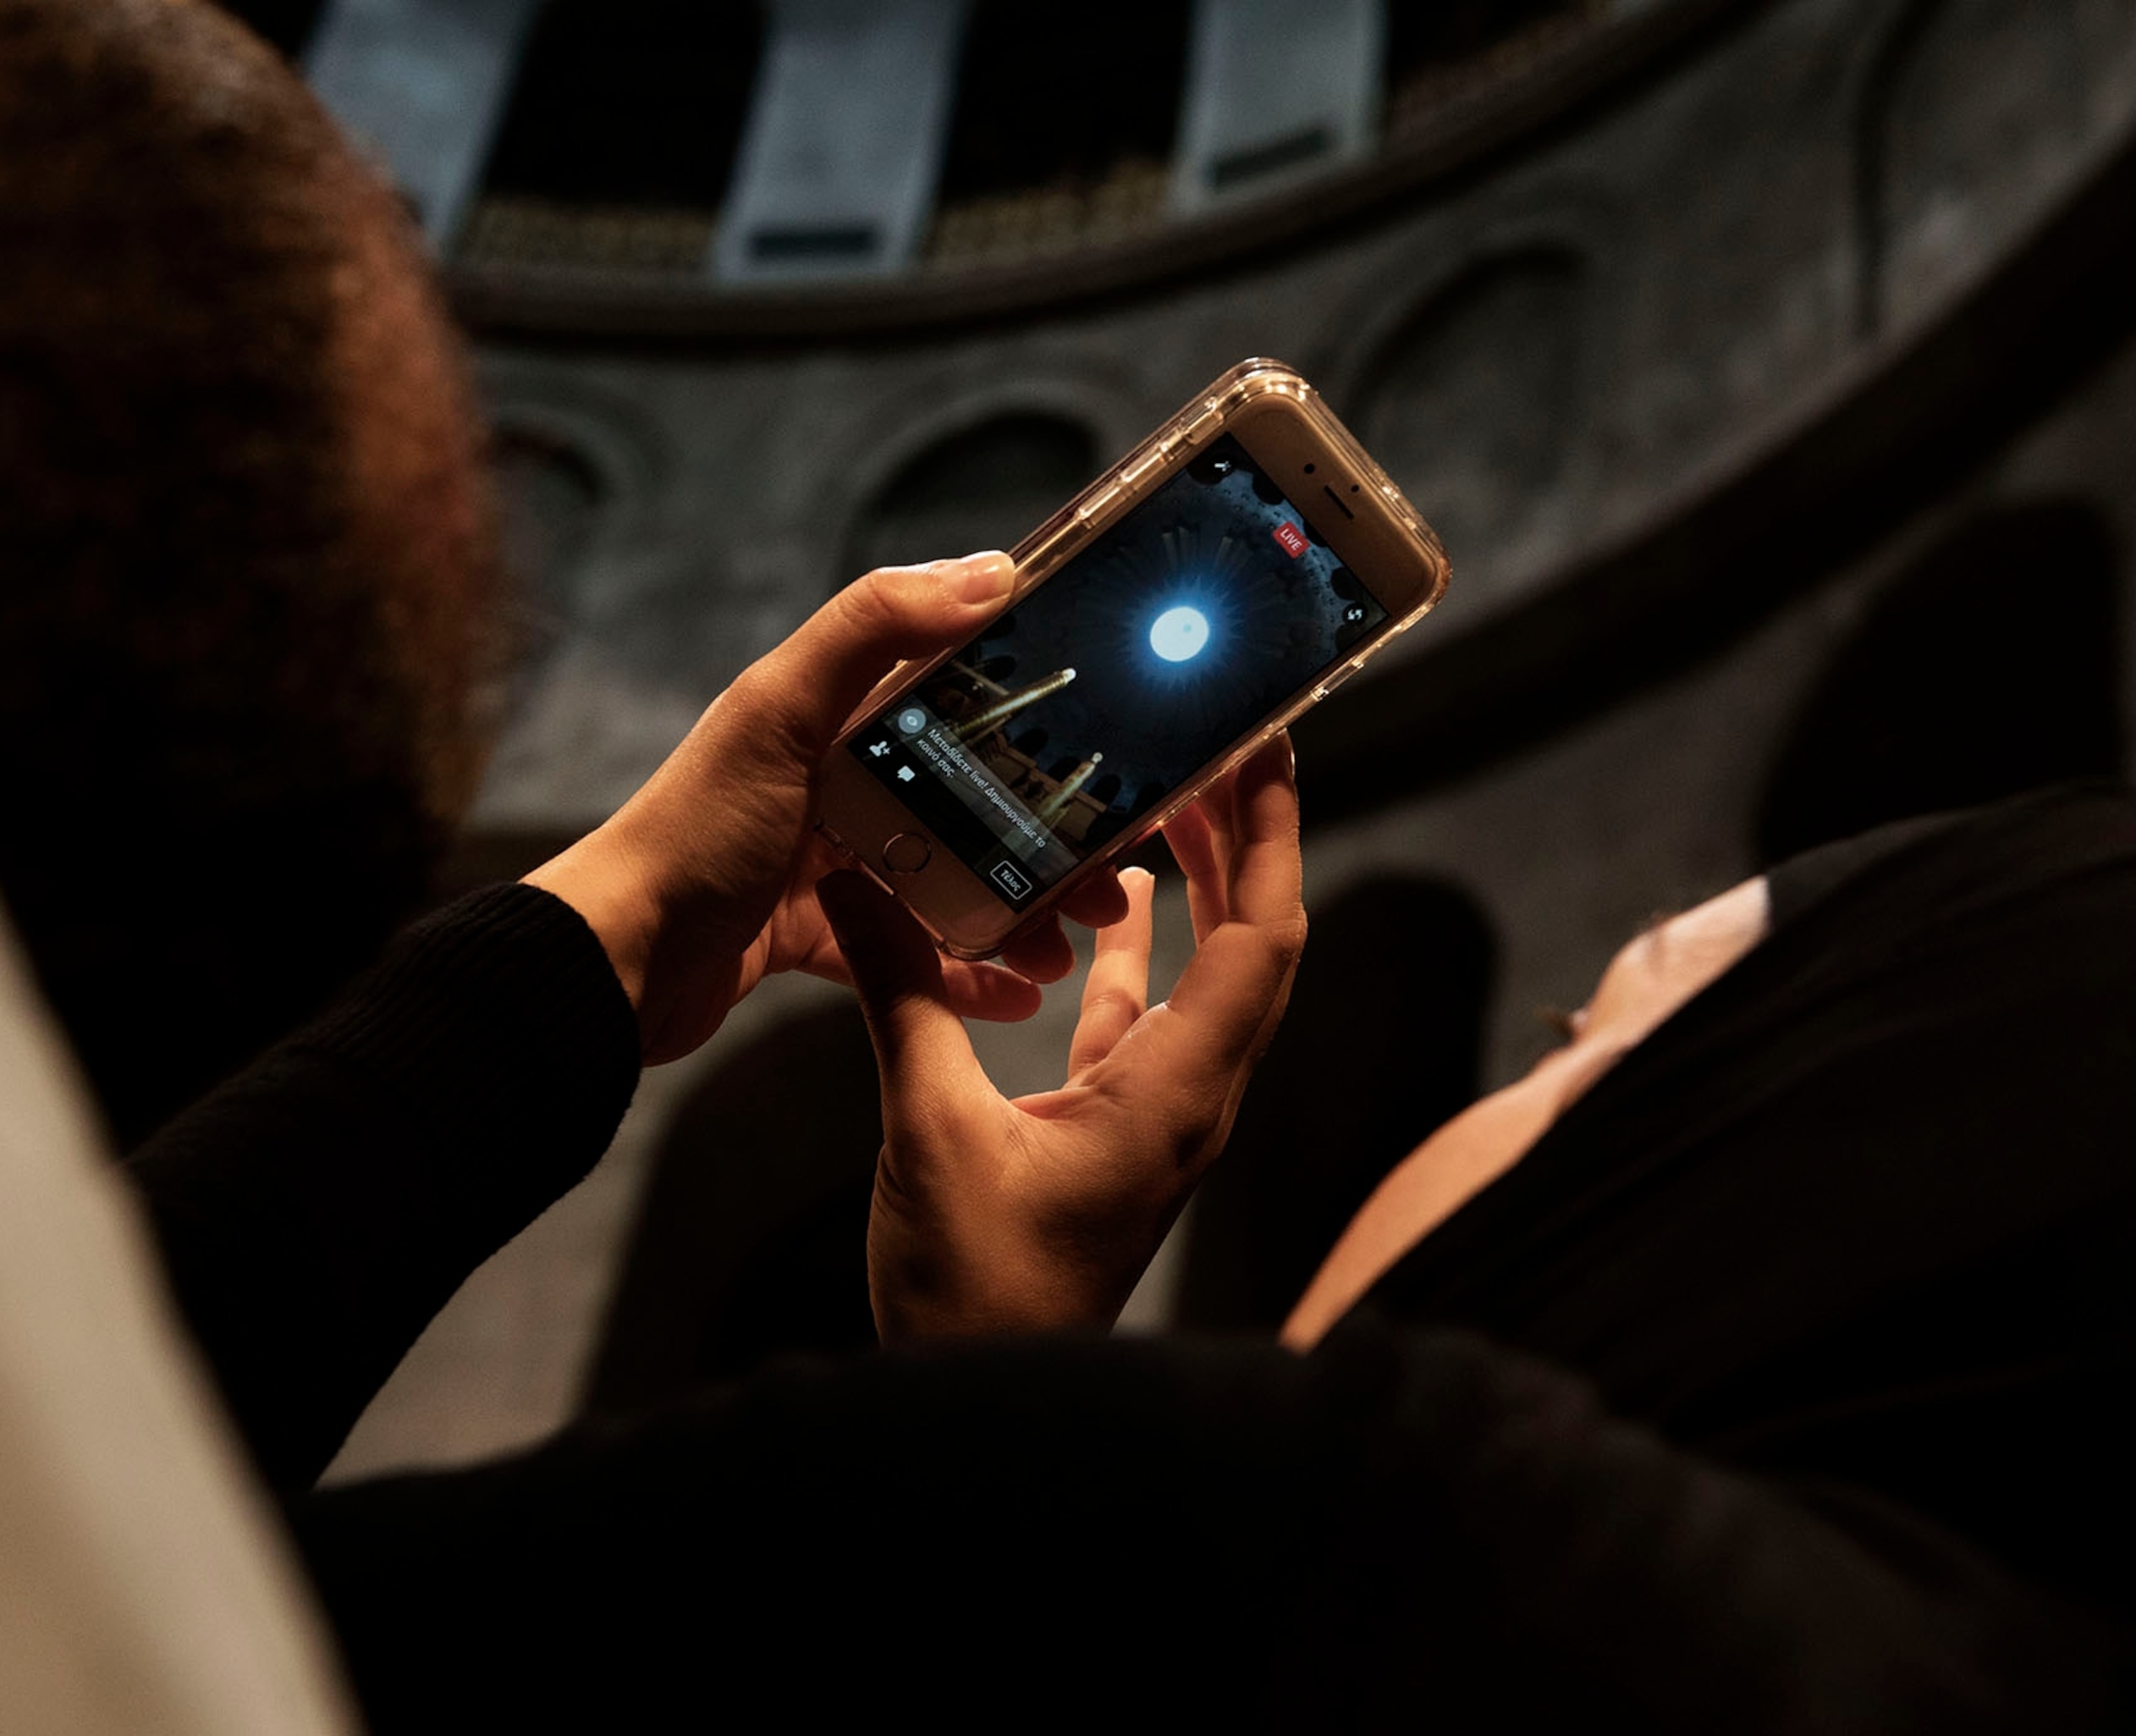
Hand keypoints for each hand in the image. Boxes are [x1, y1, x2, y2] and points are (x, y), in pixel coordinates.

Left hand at [525, 553, 1129, 1065]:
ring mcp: (831, 861)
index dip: (1036, 709)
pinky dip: (967, 974)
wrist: (614, 964)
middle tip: (1113, 870)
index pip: (955, 690)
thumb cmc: (692, 833)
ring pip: (954, 878)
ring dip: (1019, 909)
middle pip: (972, 796)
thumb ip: (872, 629)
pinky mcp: (821, 936)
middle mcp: (836, 779)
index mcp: (832, 714)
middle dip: (1049, 832)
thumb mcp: (779, 713)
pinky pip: (914, 955)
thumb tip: (988, 570)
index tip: (1110, 737)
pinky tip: (1021, 993)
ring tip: (1070, 943)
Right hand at [818, 736, 1305, 1339]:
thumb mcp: (927, 1128)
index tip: (1266, 744)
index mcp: (1178, 1092)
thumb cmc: (975, 1289)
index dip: (1272, 832)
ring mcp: (1162, 1114)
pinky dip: (1140, 948)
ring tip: (1171, 790)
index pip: (1263, 934)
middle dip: (1248, 836)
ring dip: (1202, 884)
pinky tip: (1116, 892)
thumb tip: (862, 880)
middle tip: (1216, 740)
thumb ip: (902, 996)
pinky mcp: (1117, 1128)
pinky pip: (1148, 1015)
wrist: (984, 1396)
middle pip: (1256, 941)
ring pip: (1209, 974)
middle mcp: (1194, 1097)